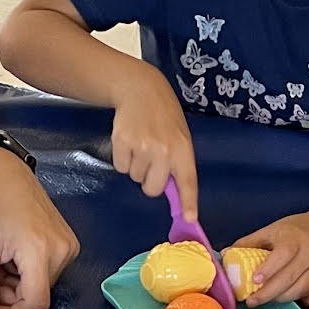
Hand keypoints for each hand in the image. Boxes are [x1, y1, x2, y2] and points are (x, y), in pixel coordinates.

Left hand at [0, 147, 79, 308]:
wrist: (6, 177)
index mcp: (39, 250)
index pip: (35, 304)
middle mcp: (62, 250)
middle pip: (38, 296)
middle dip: (11, 296)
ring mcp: (70, 247)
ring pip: (43, 287)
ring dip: (19, 285)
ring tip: (3, 262)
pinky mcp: (71, 244)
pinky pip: (50, 274)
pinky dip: (29, 274)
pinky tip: (16, 257)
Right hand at [109, 64, 198, 219]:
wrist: (141, 90)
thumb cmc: (164, 117)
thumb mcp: (180, 137)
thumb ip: (178, 164)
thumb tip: (175, 196)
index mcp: (182, 149)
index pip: (187, 181)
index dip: (188, 202)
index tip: (188, 218)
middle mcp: (163, 150)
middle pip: (152, 189)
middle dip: (150, 180)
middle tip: (152, 161)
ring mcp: (141, 146)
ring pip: (134, 177)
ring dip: (136, 166)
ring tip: (141, 144)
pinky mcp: (121, 142)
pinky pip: (120, 167)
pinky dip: (123, 158)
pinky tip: (129, 141)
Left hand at [234, 212, 308, 303]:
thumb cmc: (295, 231)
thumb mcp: (271, 230)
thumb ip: (248, 243)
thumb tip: (225, 255)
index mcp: (295, 238)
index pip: (283, 255)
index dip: (268, 269)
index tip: (254, 280)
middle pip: (289, 278)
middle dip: (268, 293)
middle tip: (251, 300)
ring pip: (300, 290)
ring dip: (280, 298)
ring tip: (266, 298)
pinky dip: (298, 299)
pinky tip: (287, 296)